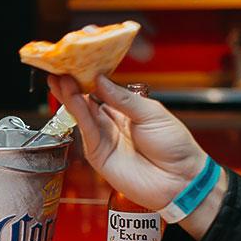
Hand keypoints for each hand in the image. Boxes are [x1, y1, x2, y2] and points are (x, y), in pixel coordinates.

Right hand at [47, 74, 226, 236]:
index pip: (101, 90)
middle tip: (59, 68)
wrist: (180, 179)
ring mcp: (103, 139)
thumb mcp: (151, 113)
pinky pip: (86, 131)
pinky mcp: (97, 155)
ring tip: (61, 79)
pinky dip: (78, 114)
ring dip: (70, 96)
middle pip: (86, 101)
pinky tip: (73, 98)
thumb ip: (123, 98)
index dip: (90, 77)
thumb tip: (100, 80)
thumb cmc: (174, 146)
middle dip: (72, 85)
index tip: (78, 62)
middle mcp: (111, 124)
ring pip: (82, 115)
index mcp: (126, 110)